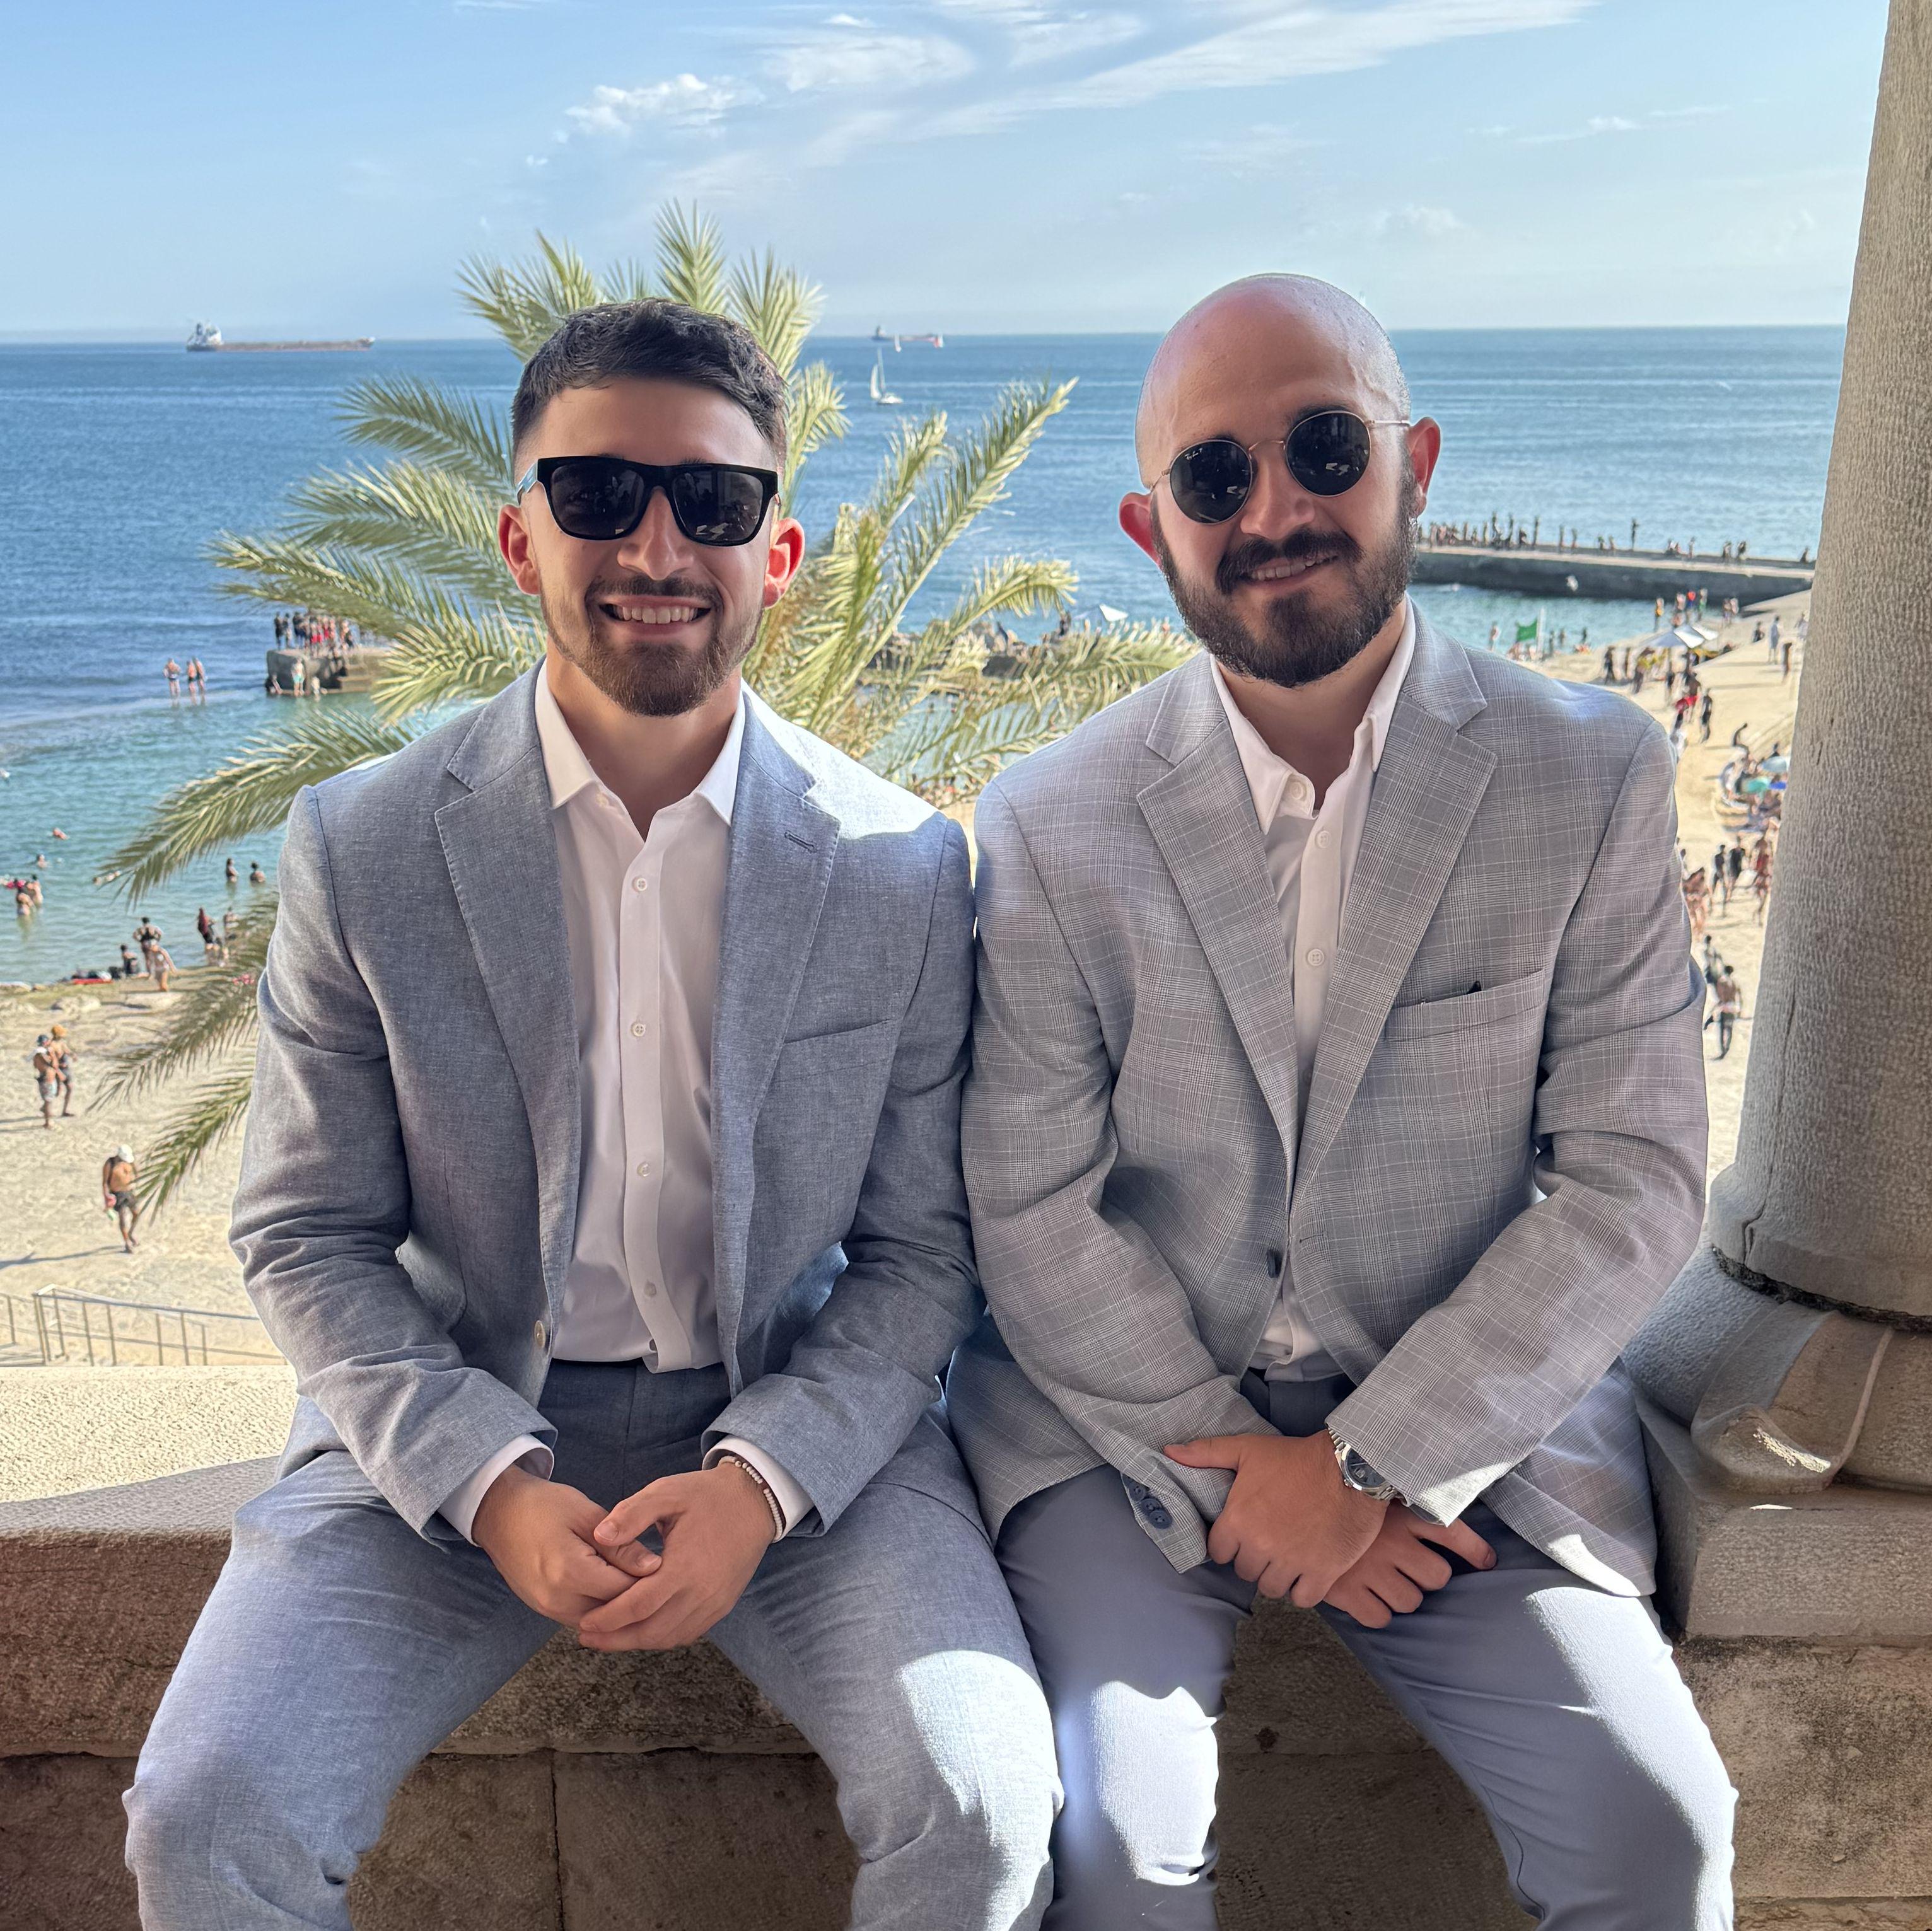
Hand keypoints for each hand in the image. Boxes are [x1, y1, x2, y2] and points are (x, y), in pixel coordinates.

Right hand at [471, 1466, 656, 1624]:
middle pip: (613, 1613)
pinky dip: (602, 1607)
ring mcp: (548, 1609)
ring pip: (599, 1621)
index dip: (651, 1581)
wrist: (500, 1513)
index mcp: (569, 1572)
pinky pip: (582, 1617)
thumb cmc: (545, 1506)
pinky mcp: (544, 1610)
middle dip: (639, 1598)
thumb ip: (621, 1545)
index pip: (624, 1591)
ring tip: (643, 1582)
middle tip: (663, 1577)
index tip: (672, 1565)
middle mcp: (557, 1599)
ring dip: (621, 1606)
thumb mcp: (587, 1515)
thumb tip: (654, 1566)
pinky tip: (616, 1587)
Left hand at [577, 1465, 776, 1652]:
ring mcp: (714, 1603)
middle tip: (587, 1637)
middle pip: (652, 1631)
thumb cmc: (706, 1495)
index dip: (609, 1619)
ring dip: (637, 1641)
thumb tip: (599, 1536)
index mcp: (685, 1566)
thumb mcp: (667, 1492)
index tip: (585, 1623)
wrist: (754, 1501)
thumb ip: (632, 1513)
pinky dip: (662, 1637)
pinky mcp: (722, 1605)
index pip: (639, 1605)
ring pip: (670, 1637)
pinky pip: (688, 1633)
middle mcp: (701, 1592)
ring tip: (609, 1637)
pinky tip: (644, 1630)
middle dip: (616, 1638)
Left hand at [1164, 1431, 1386, 1605]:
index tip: (1242, 1534)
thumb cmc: (1295, 1458)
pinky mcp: (1322, 1574)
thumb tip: (1169, 1451)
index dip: (1229, 1544)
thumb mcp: (1247, 1449)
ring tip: (1287, 1556)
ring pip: (1271, 1588)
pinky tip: (1307, 1570)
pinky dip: (1303, 1589)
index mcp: (1238, 1521)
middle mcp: (1260, 1547)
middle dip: (1253, 1558)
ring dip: (1277, 1576)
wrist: (1349, 1467)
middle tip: (1269, 1541)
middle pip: (1245, 1572)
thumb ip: (1205, 1453)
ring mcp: (1291, 1563)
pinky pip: (1302, 1599)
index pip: (1217, 1553)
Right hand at [1321, 1504, 1495, 1628]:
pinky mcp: (1347, 1591)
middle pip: (1437, 1577)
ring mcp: (1370, 1569)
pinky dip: (1377, 1612)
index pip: (1452, 1531)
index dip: (1476, 1550)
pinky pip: (1380, 1618)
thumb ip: (1405, 1497)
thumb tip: (1443, 1500)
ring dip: (1403, 1595)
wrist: (1290, 1506)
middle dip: (1428, 1577)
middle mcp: (1392, 1542)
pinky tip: (1367, 1597)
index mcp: (1401, 1513)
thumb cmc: (1338, 1499)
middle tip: (1410, 1568)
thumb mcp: (1374, 1492)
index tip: (1488, 1562)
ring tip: (1385, 1581)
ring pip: (1411, 1601)